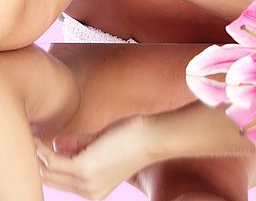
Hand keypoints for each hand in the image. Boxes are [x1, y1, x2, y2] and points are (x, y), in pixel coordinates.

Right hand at [34, 114, 152, 199]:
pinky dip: (43, 149)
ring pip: (49, 170)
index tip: (39, 148)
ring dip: (37, 154)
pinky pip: (53, 160)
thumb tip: (55, 143)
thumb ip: (78, 147)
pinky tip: (40, 139)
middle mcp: (88, 191)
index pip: (61, 181)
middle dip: (38, 161)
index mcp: (93, 189)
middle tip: (32, 141)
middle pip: (50, 178)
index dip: (47, 165)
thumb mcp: (101, 144)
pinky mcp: (83, 168)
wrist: (152, 137)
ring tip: (33, 138)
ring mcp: (85, 182)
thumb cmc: (133, 137)